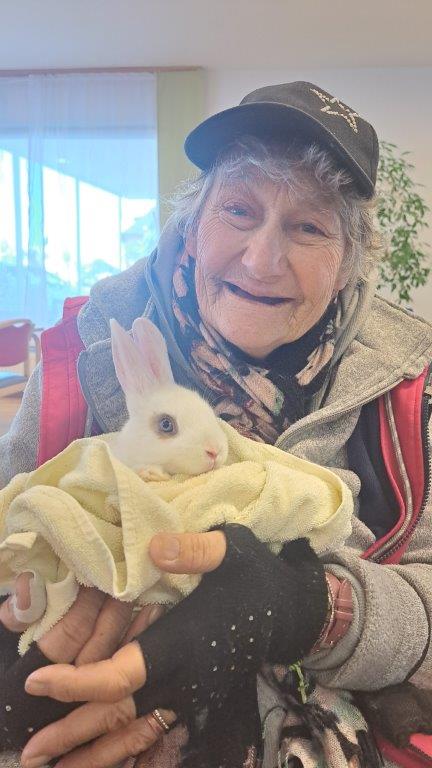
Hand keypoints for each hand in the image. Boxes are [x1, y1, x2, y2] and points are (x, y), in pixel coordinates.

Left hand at [21, 529, 324, 767]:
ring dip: (96, 753)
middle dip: (74, 733)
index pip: (122, 674)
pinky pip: (155, 734)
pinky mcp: (196, 700)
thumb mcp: (232, 548)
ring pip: (137, 734)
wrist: (291, 611)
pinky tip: (104, 758)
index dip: (79, 683)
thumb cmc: (255, 575)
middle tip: (29, 754)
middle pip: (120, 716)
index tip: (39, 683)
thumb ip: (195, 550)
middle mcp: (185, 679)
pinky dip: (127, 751)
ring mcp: (191, 696)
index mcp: (184, 643)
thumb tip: (153, 548)